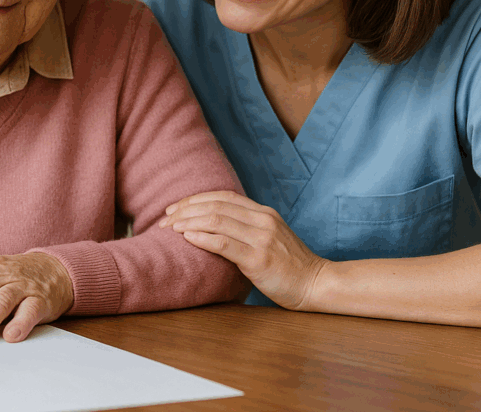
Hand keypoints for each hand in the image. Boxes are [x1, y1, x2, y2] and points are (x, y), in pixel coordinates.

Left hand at [159, 191, 327, 309]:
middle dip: (185, 209)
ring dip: (188, 221)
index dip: (194, 199)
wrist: (315, 284)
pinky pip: (224, 243)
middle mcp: (262, 220)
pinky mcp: (259, 259)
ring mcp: (261, 238)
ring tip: (170, 227)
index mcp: (263, 213)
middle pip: (215, 205)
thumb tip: (212, 225)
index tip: (174, 208)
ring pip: (216, 220)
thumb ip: (246, 227)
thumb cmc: (289, 265)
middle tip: (164, 219)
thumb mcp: (269, 237)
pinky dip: (202, 237)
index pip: (222, 196)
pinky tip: (187, 237)